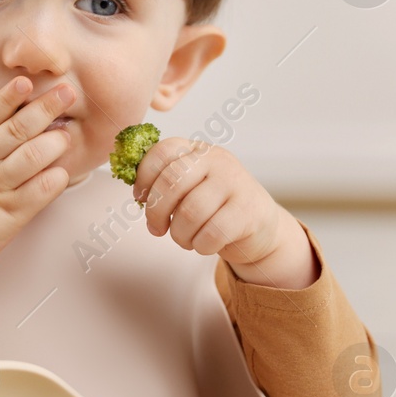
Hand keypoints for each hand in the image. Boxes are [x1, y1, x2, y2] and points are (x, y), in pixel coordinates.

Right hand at [0, 76, 72, 270]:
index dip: (8, 96)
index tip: (27, 81)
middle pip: (16, 130)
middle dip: (44, 109)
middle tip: (68, 93)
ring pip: (30, 158)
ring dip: (52, 143)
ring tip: (66, 134)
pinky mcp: (9, 216)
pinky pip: (37, 194)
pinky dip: (53, 182)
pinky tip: (63, 172)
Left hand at [130, 138, 318, 288]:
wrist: (260, 227)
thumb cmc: (215, 208)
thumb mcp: (191, 187)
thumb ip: (166, 182)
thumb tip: (136, 188)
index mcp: (198, 150)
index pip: (161, 152)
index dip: (143, 177)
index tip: (140, 198)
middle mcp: (218, 160)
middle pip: (171, 182)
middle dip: (156, 212)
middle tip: (157, 229)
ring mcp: (235, 183)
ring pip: (189, 213)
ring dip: (180, 235)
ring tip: (186, 239)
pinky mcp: (248, 211)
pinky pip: (210, 234)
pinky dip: (200, 246)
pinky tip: (204, 244)